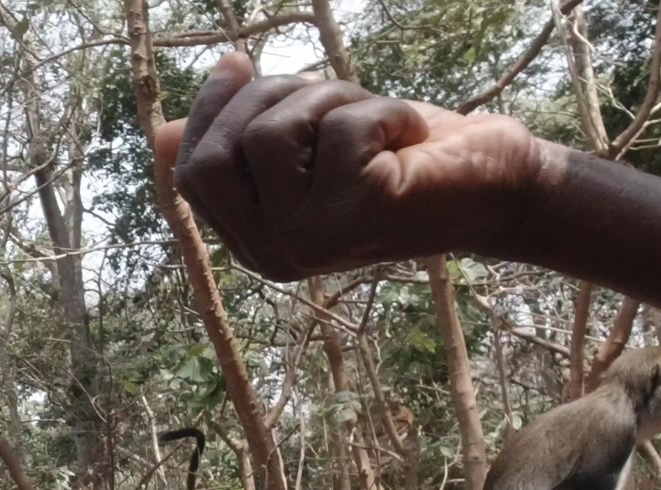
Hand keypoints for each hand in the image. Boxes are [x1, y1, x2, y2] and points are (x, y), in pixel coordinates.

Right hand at [154, 52, 549, 279]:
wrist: (498, 187)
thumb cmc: (402, 159)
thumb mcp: (310, 141)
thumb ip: (243, 139)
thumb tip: (161, 134)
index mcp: (254, 242)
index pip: (191, 172)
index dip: (210, 111)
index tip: (241, 64)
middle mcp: (273, 254)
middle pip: (210, 159)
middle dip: (261, 102)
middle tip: (322, 93)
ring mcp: (311, 242)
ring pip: (269, 134)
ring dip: (329, 99)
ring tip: (375, 118)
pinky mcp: (357, 217)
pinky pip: (338, 130)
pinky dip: (382, 111)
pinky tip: (410, 138)